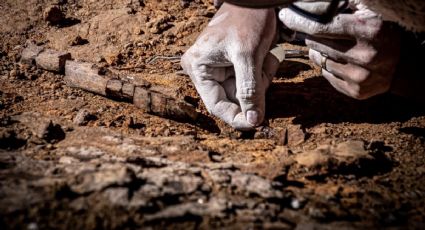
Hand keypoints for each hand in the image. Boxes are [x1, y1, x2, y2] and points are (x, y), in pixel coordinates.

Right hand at [181, 3, 277, 129]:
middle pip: (234, 99)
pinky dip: (264, 72)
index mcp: (199, 68)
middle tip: (264, 68)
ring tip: (266, 56)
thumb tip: (252, 121)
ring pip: (247, 92)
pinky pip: (253, 82)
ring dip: (262, 79)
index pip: (216, 105)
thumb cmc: (247, 18)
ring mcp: (221, 69)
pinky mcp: (236, 66)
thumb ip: (249, 90)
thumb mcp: (248, 55)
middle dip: (254, 89)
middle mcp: (206, 71)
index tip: (257, 124)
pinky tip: (267, 55)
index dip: (237, 117)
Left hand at [279, 2, 400, 98]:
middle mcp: (365, 55)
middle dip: (311, 35)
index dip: (301, 21)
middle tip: (310, 31)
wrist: (403, 66)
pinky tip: (338, 60)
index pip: (324, 26)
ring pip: (321, 60)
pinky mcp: (356, 91)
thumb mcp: (369, 16)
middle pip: (319, 43)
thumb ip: (344, 11)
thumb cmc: (383, 35)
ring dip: (320, 51)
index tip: (287, 17)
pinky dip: (328, 66)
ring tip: (331, 46)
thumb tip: (312, 8)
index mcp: (370, 31)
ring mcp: (360, 76)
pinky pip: (327, 75)